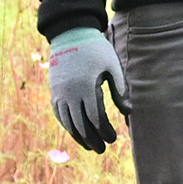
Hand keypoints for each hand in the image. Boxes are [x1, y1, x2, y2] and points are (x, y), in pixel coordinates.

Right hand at [47, 29, 129, 151]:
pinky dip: (67, 126)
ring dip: (78, 136)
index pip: (95, 118)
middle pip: (80, 124)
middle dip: (92, 139)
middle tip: (102, 149)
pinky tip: (76, 132)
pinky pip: (59, 114)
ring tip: (90, 146)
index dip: (104, 131)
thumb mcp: (113, 66)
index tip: (113, 139)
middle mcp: (70, 93)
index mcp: (86, 87)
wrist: (70, 34)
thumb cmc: (97, 50)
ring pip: (67, 122)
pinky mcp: (54, 91)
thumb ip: (120, 89)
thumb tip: (128, 112)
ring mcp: (59, 93)